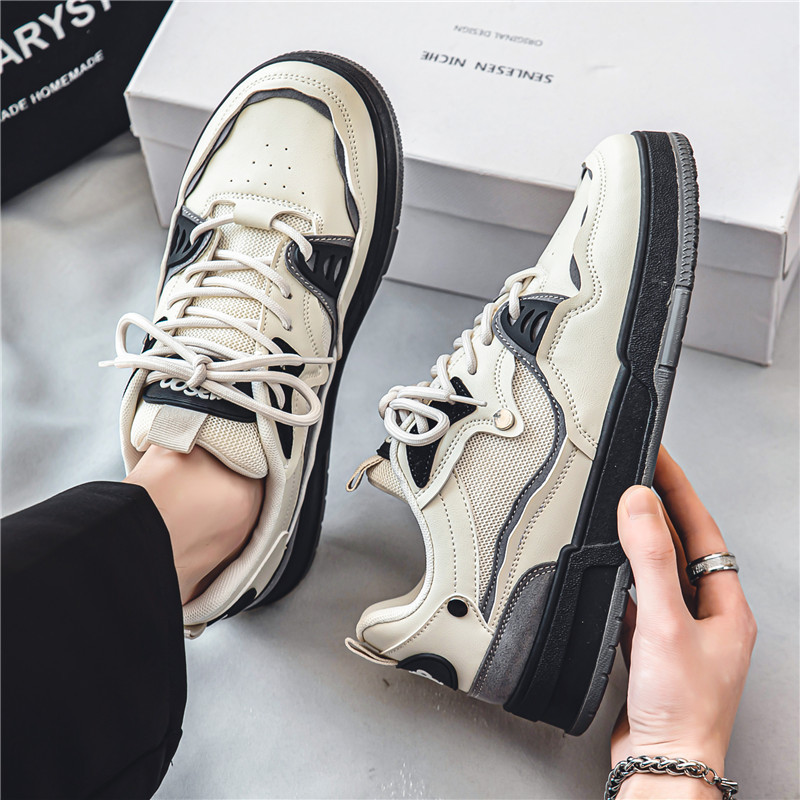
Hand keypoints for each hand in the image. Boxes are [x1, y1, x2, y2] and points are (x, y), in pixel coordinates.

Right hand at [611, 447, 756, 798]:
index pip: (703, 529)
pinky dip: (621, 580)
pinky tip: (607, 576)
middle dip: (660, 509)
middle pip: (683, 547)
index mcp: (725, 606)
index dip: (679, 490)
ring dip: (640, 542)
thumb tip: (639, 503)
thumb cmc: (680, 709)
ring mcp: (680, 633)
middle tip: (636, 475)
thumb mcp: (664, 622)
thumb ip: (650, 558)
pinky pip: (638, 600)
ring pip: (659, 573)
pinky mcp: (653, 649)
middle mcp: (707, 617)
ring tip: (620, 513)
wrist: (661, 762)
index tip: (658, 459)